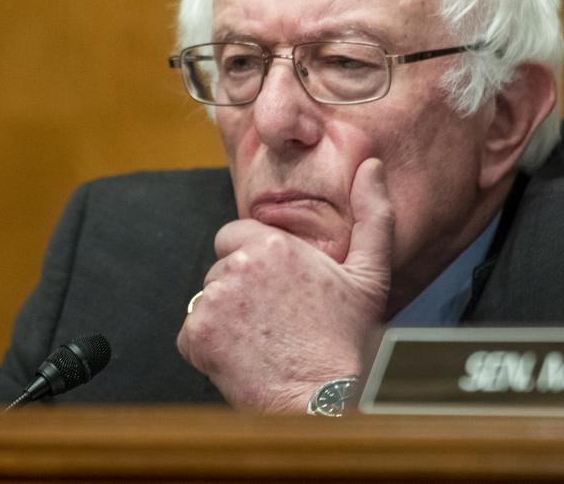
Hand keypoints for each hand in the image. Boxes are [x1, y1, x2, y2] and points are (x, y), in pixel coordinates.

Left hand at [176, 158, 393, 411]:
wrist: (322, 399)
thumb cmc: (347, 341)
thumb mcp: (369, 273)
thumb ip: (372, 213)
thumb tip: (372, 165)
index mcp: (271, 244)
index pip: (234, 236)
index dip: (253, 261)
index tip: (276, 288)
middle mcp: (236, 266)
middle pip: (220, 268)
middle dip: (239, 289)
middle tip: (273, 318)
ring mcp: (212, 302)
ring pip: (205, 299)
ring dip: (225, 317)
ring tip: (261, 339)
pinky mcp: (195, 335)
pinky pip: (191, 332)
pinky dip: (209, 346)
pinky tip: (242, 355)